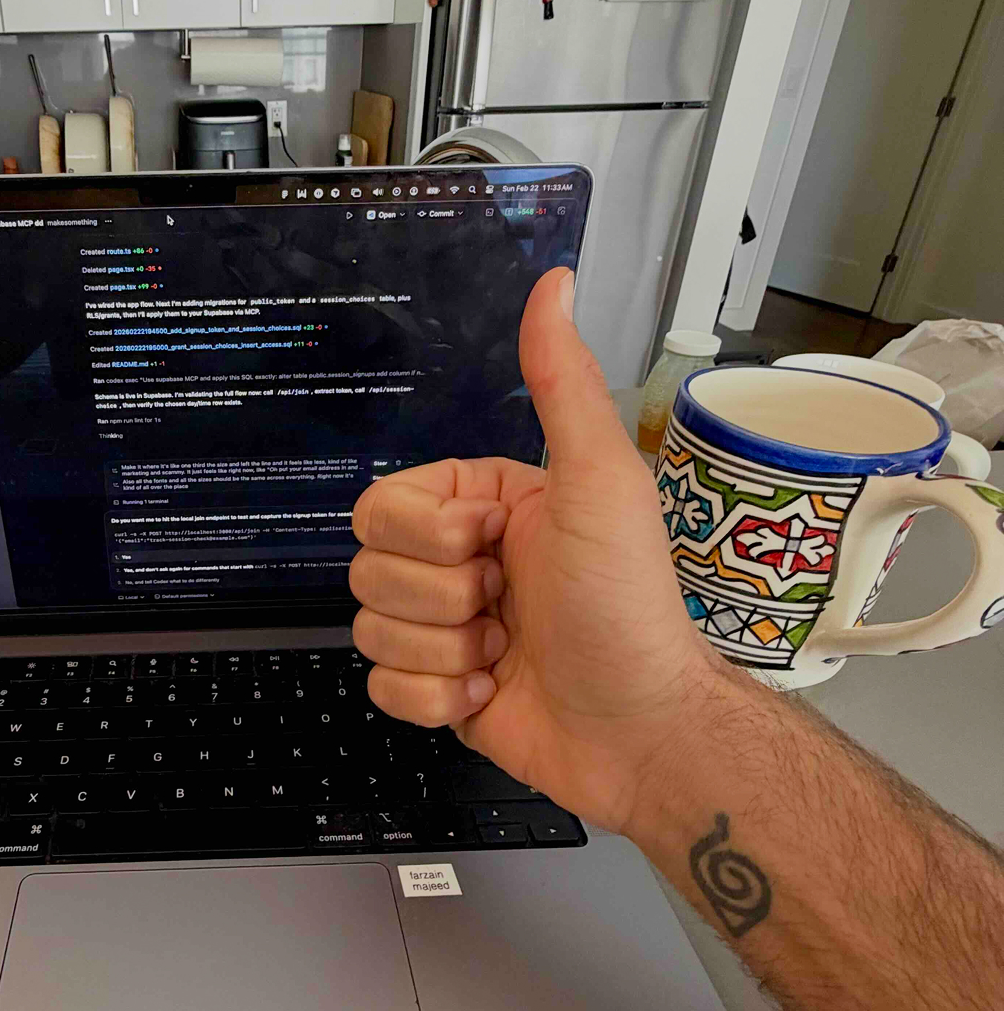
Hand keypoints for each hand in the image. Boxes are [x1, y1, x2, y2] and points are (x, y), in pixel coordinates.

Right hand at [348, 268, 727, 833]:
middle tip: (507, 605)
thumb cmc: (626, 602)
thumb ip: (562, 381)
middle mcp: (460, 560)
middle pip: (369, 566)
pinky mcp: (438, 692)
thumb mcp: (598, 480)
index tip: (496, 544)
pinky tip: (491, 693)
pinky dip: (437, 699)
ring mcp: (445, 628)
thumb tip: (555, 282)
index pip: (385, 503)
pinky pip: (382, 688)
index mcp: (484, 503)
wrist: (641, 727)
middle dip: (440, 598)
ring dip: (444, 651)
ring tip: (507, 655)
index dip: (433, 534)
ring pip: (370, 628)